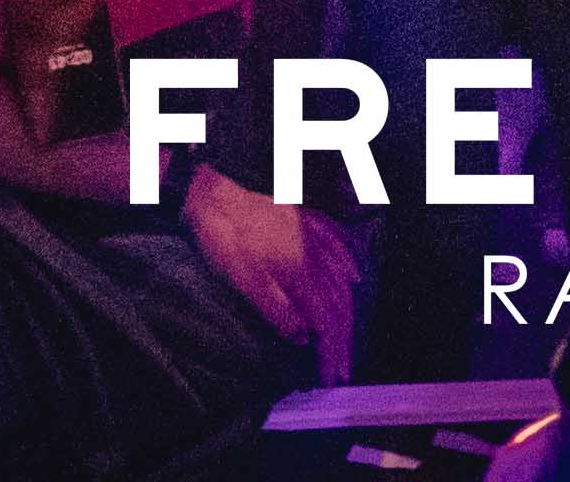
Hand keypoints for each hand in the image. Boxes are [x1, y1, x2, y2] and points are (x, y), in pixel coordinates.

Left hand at [179, 168, 360, 381]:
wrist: (215, 191)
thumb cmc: (225, 238)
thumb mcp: (245, 280)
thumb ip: (278, 310)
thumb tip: (305, 338)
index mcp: (301, 272)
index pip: (326, 322)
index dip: (331, 352)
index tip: (332, 378)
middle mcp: (315, 255)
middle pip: (339, 304)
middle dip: (342, 341)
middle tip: (342, 370)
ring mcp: (313, 236)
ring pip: (341, 279)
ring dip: (347, 312)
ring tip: (347, 337)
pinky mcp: (306, 221)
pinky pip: (338, 246)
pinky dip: (349, 265)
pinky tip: (353, 276)